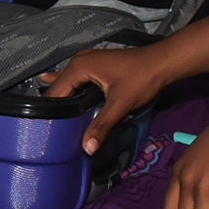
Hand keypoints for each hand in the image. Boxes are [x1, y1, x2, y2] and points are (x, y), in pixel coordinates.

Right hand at [43, 44, 167, 156]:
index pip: (55, 92)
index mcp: (79, 66)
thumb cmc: (143, 77)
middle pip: (58, 87)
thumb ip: (101, 125)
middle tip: (50, 129)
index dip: (50, 111)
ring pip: (66, 82)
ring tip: (54, 118)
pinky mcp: (95, 64)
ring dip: (62, 98)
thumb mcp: (120, 104)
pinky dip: (70, 88)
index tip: (47, 129)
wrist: (162, 63)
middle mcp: (79, 60)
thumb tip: (87, 147)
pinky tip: (59, 91)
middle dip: (55, 106)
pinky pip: (75, 78)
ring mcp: (87, 60)